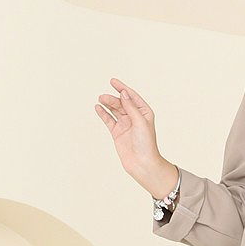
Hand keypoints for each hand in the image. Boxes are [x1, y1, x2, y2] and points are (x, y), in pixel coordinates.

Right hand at [94, 78, 175, 195]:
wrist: (142, 164)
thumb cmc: (146, 144)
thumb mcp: (140, 122)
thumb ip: (131, 107)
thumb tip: (124, 93)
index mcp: (144, 113)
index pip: (132, 97)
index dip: (123, 88)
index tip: (113, 81)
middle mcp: (135, 117)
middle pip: (122, 103)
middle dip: (113, 98)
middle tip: (103, 97)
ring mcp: (125, 125)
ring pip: (115, 110)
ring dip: (108, 104)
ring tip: (100, 99)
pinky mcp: (117, 133)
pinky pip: (109, 120)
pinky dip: (103, 114)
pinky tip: (98, 108)